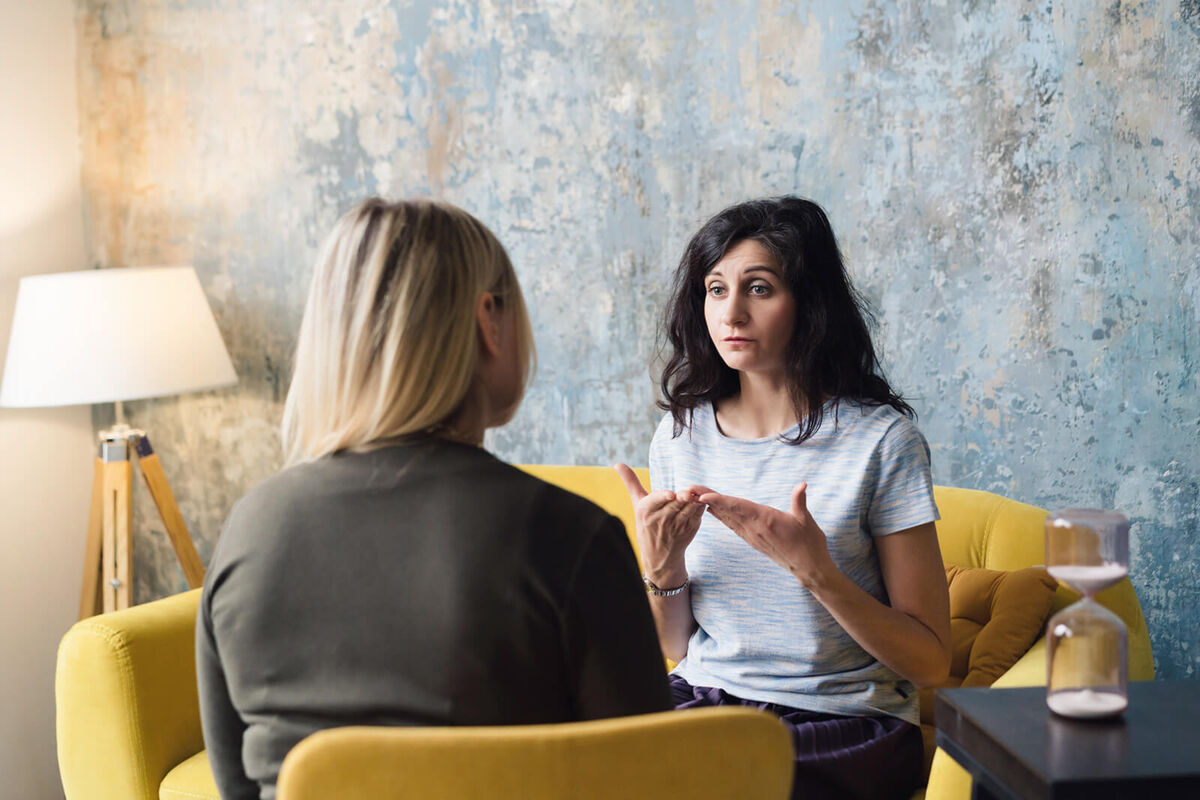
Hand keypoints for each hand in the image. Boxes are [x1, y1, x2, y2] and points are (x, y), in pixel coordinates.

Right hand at [614, 463, 703, 585]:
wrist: (659, 554)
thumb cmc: (646, 523)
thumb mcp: (637, 504)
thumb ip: (631, 482)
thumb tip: (617, 463)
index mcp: (646, 511)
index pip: (655, 501)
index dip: (663, 497)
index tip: (670, 494)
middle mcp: (660, 520)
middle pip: (674, 503)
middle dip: (683, 497)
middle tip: (689, 493)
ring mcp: (676, 526)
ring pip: (688, 509)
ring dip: (694, 501)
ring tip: (697, 494)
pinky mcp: (689, 530)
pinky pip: (697, 515)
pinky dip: (700, 507)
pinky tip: (701, 500)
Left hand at [694, 482, 835, 588]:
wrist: (808, 568)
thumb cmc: (809, 543)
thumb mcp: (806, 520)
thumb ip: (800, 501)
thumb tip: (802, 484)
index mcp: (765, 520)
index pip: (738, 507)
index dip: (720, 501)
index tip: (702, 496)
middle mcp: (753, 528)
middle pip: (725, 511)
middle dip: (705, 499)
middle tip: (687, 489)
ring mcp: (751, 535)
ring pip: (726, 517)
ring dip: (708, 506)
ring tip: (692, 496)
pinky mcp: (752, 539)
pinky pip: (731, 525)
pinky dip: (719, 515)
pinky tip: (709, 509)